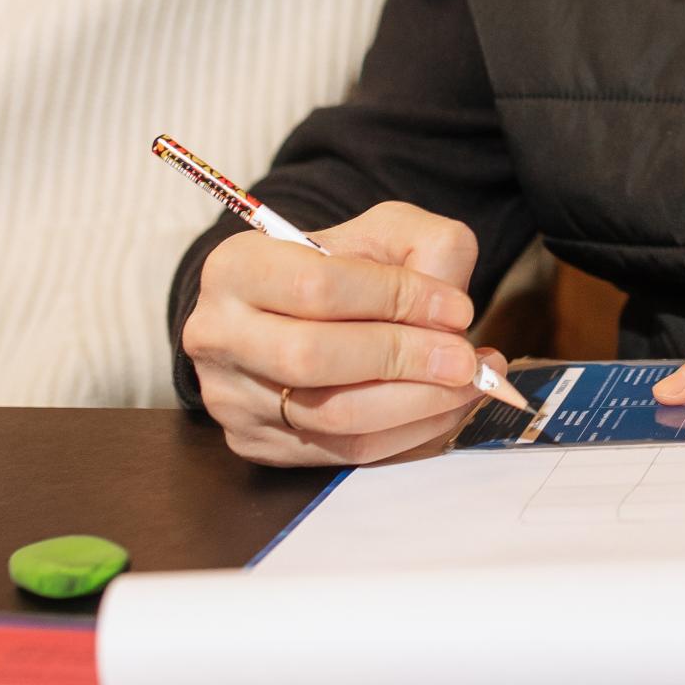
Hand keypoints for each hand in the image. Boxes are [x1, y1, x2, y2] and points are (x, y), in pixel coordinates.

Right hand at [184, 200, 501, 467]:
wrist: (291, 312)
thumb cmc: (341, 268)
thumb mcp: (382, 232)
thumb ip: (426, 247)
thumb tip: (453, 316)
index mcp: (236, 267)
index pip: (318, 287)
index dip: (396, 300)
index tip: (458, 309)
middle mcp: (217, 334)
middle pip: (314, 358)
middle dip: (405, 359)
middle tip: (466, 359)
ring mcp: (230, 397)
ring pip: (332, 416)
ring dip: (417, 404)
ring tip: (466, 383)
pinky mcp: (256, 444)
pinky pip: (343, 452)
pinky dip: (406, 434)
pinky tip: (440, 408)